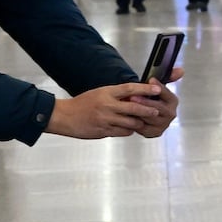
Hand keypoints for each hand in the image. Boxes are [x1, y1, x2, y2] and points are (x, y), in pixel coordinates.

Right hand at [47, 82, 166, 138]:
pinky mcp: (104, 131)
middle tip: (156, 111)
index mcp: (106, 93)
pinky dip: (128, 130)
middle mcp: (107, 105)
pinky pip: (123, 132)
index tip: (157, 89)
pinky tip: (129, 128)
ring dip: (139, 123)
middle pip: (134, 107)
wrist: (64, 116)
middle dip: (148, 110)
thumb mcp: (99, 93)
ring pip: (131, 123)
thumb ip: (115, 96)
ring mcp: (106, 119)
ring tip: (142, 121)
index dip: (145, 89)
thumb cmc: (82, 103)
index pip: (130, 88)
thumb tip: (134, 96)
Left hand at [132, 68, 184, 138]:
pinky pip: (143, 128)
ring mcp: (163, 124)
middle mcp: (170, 114)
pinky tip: (127, 116)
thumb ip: (169, 77)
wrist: (147, 114)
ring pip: (149, 119)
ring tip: (127, 106)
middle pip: (158, 108)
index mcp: (172, 101)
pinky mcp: (154, 132)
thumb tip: (181, 70)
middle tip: (133, 96)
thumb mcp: (158, 87)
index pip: (166, 94)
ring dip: (137, 113)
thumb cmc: (152, 98)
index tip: (150, 80)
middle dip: (144, 102)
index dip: (158, 87)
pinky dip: (135, 122)